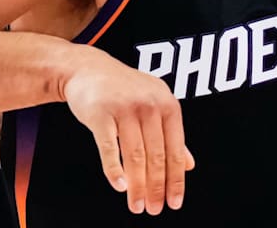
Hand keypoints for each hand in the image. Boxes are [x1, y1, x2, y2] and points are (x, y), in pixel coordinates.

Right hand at [63, 51, 195, 214]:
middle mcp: (149, 105)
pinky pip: (109, 147)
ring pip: (135, 156)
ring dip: (137, 186)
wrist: (88, 69)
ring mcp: (124, 108)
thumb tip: (188, 164)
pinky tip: (120, 186)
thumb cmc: (124, 89)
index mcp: (167, 104)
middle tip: (154, 209)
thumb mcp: (154, 104)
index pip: (175, 150)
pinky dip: (114, 169)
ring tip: (137, 205)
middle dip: (156, 187)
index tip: (175, 202)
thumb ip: (171, 134)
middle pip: (156, 156)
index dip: (176, 179)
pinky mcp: (100, 113)